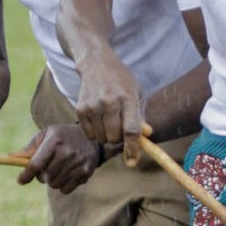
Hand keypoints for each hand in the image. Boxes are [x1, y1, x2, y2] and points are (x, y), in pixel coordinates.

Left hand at [17, 124, 101, 191]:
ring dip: (52, 180)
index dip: (26, 175)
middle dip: (41, 176)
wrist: (91, 138)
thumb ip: (30, 147)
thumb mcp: (46, 135)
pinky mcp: (84, 173)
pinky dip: (62, 185)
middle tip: (45, 169)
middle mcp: (66, 152)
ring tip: (57, 170)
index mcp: (54, 141)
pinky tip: (66, 174)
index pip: (36, 164)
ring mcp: (77, 164)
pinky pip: (65, 189)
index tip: (20, 180)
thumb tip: (11, 157)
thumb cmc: (62, 136)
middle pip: (45, 177)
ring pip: (54, 184)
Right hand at [75, 49, 150, 165]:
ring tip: (109, 120)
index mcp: (128, 98)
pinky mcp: (80, 109)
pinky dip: (95, 131)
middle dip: (119, 138)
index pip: (131, 130)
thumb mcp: (137, 93)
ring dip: (107, 135)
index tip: (132, 162)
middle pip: (114, 138)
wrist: (97, 64)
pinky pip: (89, 134)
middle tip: (120, 127)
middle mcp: (109, 102)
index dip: (132, 148)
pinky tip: (98, 118)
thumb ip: (141, 116)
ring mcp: (93, 105)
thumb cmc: (121, 81)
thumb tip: (145, 137)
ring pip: (101, 138)